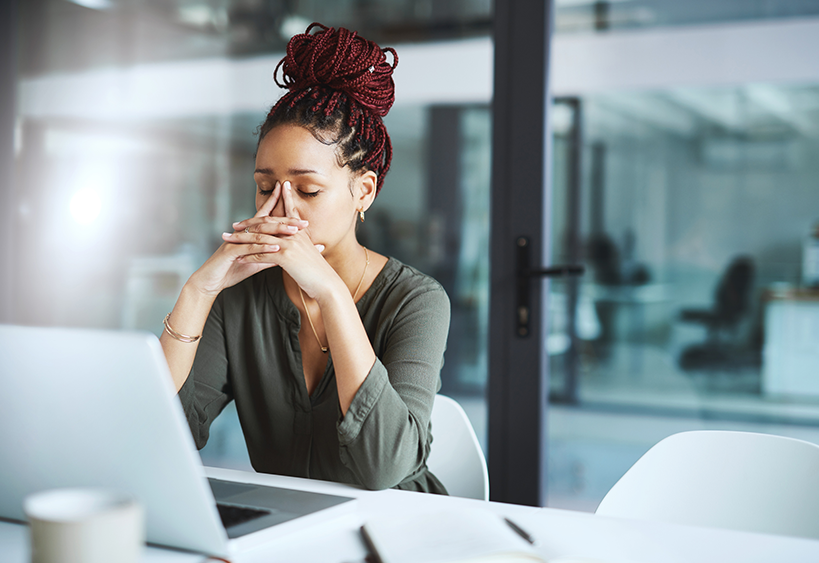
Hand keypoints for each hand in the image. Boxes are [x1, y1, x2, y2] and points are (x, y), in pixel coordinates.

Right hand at [187, 182, 311, 295]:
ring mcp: (236, 241)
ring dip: (278, 232)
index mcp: (249, 234)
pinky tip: (277, 249)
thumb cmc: (232, 270)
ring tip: (294, 232)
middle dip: (286, 221)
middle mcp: (243, 234)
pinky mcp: (231, 251)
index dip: (280, 210)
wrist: (210, 281)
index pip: (266, 218)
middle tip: (304, 222)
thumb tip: (287, 253)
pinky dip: (264, 248)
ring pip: (260, 233)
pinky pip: (249, 248)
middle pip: (267, 223)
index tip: (299, 210)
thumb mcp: (255, 262)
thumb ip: (270, 256)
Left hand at [238, 181, 339, 300]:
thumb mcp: (310, 254)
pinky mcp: (285, 257)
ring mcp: (290, 244)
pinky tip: (239, 258)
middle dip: (248, 223)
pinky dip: (249, 256)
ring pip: (260, 238)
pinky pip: (262, 254)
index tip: (265, 196)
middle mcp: (294, 234)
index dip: (276, 202)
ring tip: (229, 240)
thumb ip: (302, 245)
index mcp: (300, 232)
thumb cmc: (319, 273)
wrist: (328, 285)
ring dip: (242, 240)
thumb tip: (295, 244)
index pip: (286, 213)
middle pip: (267, 224)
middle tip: (234, 225)